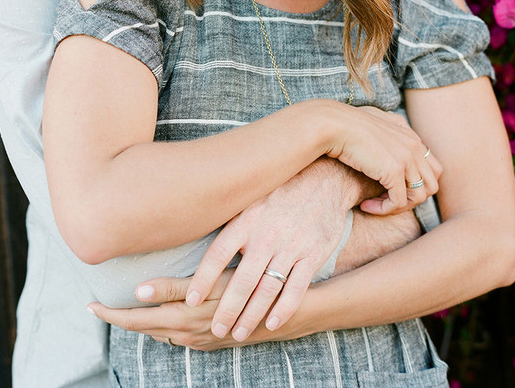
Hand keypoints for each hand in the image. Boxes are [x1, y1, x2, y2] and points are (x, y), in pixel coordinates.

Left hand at [87, 272, 254, 350]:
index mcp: (180, 319)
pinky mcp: (207, 340)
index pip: (134, 320)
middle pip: (142, 328)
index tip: (90, 306)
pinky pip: (174, 334)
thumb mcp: (208, 284)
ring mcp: (196, 340)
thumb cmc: (245, 289)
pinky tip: (161, 312)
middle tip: (100, 305)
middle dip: (120, 318)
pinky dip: (159, 324)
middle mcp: (185, 334)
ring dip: (140, 321)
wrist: (278, 312)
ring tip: (126, 306)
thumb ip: (172, 287)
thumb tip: (138, 289)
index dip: (110, 314)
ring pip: (158, 332)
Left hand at [183, 158, 357, 341]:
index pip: (217, 253)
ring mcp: (290, 247)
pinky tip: (272, 324)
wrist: (324, 180)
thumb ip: (231, 223)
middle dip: (226, 309)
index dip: (202, 279)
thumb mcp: (252, 198)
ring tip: (239, 333)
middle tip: (215, 329)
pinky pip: (296, 288)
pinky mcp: (312, 255)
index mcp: (246, 220)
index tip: (189, 300)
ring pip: (267, 289)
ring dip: (251, 315)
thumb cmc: (280, 192)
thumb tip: (198, 238)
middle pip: (241, 280)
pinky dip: (284, 309)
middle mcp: (266, 235)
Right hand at [326, 105, 441, 213]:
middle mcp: (414, 146)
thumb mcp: (376, 121)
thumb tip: (398, 133)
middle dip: (411, 198)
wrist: (334, 124)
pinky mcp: (393, 170)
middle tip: (387, 200)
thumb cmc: (346, 124)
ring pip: (419, 197)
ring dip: (398, 207)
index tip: (391, 187)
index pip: (432, 169)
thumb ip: (393, 127)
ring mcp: (406, 158)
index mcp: (412, 137)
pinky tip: (366, 206)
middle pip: (431, 185)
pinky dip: (384, 210)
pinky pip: (398, 201)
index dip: (416, 184)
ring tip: (375, 205)